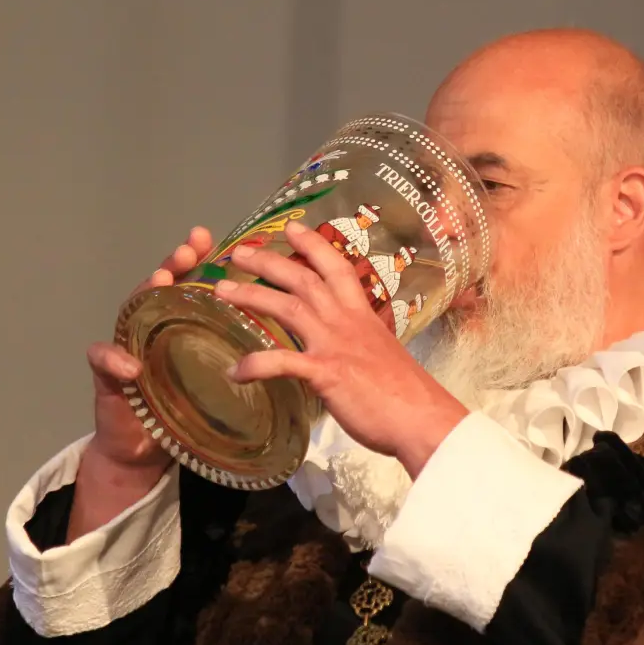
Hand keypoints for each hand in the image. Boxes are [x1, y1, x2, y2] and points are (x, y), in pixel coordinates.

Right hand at [68, 226, 211, 541]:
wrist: (141, 448)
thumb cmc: (181, 405)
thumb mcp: (212, 373)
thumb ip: (235, 348)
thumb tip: (283, 324)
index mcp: (179, 324)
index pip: (188, 283)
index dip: (196, 258)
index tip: (206, 237)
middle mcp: (150, 327)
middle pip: (159, 287)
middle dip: (172, 264)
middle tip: (186, 251)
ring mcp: (125, 346)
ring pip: (131, 312)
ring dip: (144, 294)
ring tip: (159, 281)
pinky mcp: (107, 377)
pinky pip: (103, 361)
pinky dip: (114, 360)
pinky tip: (130, 364)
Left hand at [214, 221, 467, 477]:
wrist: (422, 417)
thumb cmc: (406, 391)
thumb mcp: (383, 352)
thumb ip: (362, 341)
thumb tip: (352, 345)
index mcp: (360, 313)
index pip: (335, 266)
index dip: (313, 244)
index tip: (292, 228)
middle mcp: (345, 320)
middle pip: (302, 278)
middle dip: (268, 261)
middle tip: (237, 253)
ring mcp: (334, 344)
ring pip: (287, 307)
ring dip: (251, 296)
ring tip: (221, 291)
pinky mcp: (325, 373)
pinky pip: (282, 362)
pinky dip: (255, 364)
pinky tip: (235, 371)